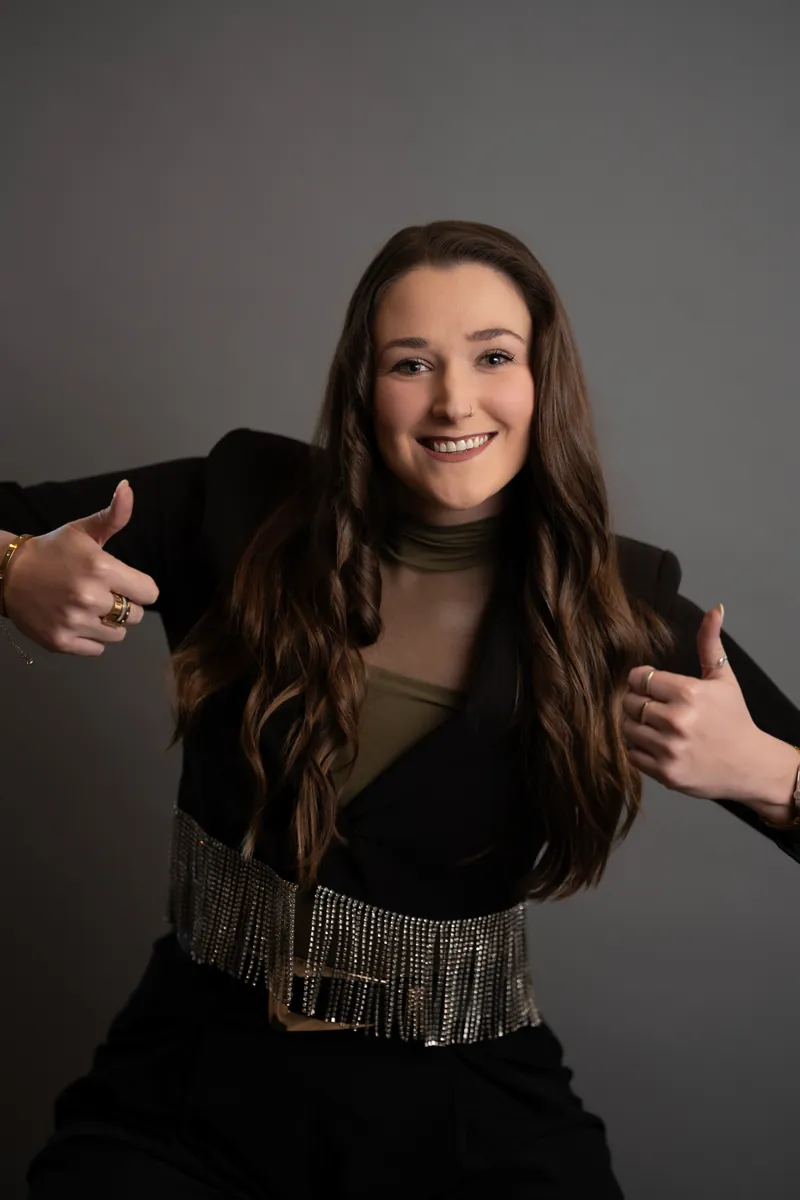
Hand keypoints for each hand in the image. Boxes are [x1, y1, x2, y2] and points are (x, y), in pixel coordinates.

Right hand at [2, 480, 158, 655]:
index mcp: (102, 568)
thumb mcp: (83, 530)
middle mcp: (90, 598)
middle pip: (136, 615)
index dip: (139, 587)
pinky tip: (76, 620)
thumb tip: (128, 487)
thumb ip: (113, 515)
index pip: (150, 593)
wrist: (7, 573)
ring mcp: (75, 622)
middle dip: (124, 605)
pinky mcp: (61, 641)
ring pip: (118, 634)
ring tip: (87, 606)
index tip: (124, 583)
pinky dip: (91, 639)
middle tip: (101, 593)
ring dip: (108, 623)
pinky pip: (97, 649)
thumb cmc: (51, 550)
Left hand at [622, 603, 782, 805]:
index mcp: (688, 693)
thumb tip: (715, 609)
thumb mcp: (723, 679)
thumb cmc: (735, 720)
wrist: (751, 765)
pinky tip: (658, 745)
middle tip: (656, 709)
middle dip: (639, 703)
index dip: (642, 681)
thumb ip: (710, 643)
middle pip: (630, 703)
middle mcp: (677, 720)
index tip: (652, 686)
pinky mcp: (665, 773)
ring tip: (656, 727)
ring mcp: (670, 748)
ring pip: (627, 728)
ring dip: (637, 726)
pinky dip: (640, 750)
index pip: (638, 678)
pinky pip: (632, 754)